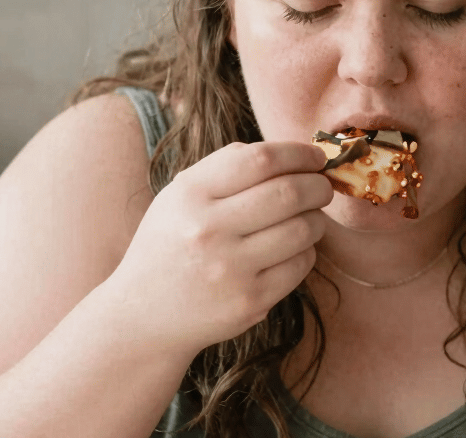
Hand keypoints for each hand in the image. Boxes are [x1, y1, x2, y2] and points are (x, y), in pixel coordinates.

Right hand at [104, 141, 331, 352]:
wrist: (143, 314)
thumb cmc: (169, 245)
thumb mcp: (178, 197)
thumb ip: (223, 166)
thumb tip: (285, 152)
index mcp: (190, 195)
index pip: (260, 159)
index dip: (298, 153)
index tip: (314, 156)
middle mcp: (208, 230)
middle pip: (289, 193)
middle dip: (318, 185)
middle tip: (322, 186)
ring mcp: (230, 269)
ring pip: (303, 229)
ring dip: (316, 219)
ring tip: (308, 217)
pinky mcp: (250, 301)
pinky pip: (300, 265)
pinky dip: (306, 251)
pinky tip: (293, 249)